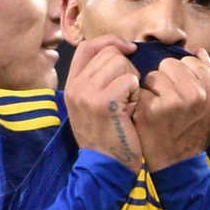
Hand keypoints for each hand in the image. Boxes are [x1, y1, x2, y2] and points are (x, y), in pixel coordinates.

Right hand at [64, 36, 142, 171]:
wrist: (106, 168)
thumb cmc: (107, 138)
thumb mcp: (93, 105)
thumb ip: (98, 79)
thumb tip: (120, 51)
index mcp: (72, 85)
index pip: (88, 46)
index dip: (110, 42)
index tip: (128, 49)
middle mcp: (76, 87)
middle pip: (109, 52)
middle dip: (127, 68)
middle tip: (127, 95)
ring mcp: (87, 94)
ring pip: (121, 63)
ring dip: (133, 82)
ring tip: (128, 104)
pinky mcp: (104, 102)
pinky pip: (130, 81)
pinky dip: (137, 95)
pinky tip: (131, 112)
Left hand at [133, 48, 209, 171]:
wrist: (177, 165)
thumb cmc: (194, 133)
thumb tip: (199, 52)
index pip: (193, 61)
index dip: (183, 74)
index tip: (182, 91)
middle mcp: (195, 95)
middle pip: (171, 64)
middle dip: (166, 79)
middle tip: (168, 100)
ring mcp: (172, 102)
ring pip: (154, 75)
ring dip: (152, 89)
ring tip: (158, 107)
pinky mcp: (151, 109)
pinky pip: (141, 89)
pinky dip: (141, 100)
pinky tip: (148, 115)